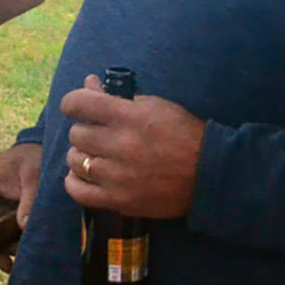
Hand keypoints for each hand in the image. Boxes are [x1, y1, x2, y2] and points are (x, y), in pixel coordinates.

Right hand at [0, 142, 39, 272]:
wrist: (49, 153)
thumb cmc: (36, 159)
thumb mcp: (35, 175)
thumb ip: (30, 200)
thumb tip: (23, 226)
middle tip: (7, 264)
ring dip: (2, 250)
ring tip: (22, 255)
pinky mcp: (4, 215)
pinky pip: (1, 236)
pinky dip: (10, 246)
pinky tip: (24, 249)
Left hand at [61, 74, 203, 219]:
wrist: (211, 175)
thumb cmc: (184, 134)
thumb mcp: (155, 106)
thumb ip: (117, 96)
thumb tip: (88, 84)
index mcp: (129, 117)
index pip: (77, 103)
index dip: (73, 103)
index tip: (79, 107)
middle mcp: (120, 145)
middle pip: (76, 134)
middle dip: (86, 131)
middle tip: (100, 135)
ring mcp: (118, 176)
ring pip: (75, 160)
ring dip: (82, 155)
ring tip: (97, 156)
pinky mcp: (120, 200)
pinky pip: (78, 191)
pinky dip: (75, 182)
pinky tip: (85, 176)